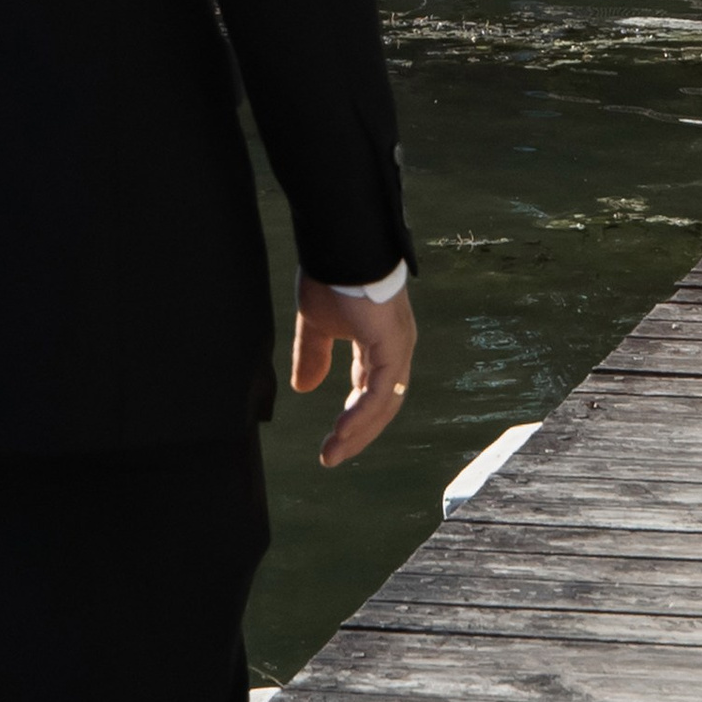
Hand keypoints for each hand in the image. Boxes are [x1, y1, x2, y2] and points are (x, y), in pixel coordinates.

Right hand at [291, 279, 416, 468]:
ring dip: (358, 431)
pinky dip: (362, 414)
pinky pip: (380, 391)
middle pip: (382, 404)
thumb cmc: (331, 275)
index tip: (331, 441)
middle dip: (357, 433)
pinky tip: (342, 431)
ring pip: (384, 403)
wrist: (340, 245)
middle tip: (331, 456)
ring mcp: (397, 347)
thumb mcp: (316, 324)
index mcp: (379, 343)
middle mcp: (395, 348)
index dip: (352, 418)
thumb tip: (304, 389)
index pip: (371, 391)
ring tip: (333, 452)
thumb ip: (313, 354)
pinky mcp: (393, 345)